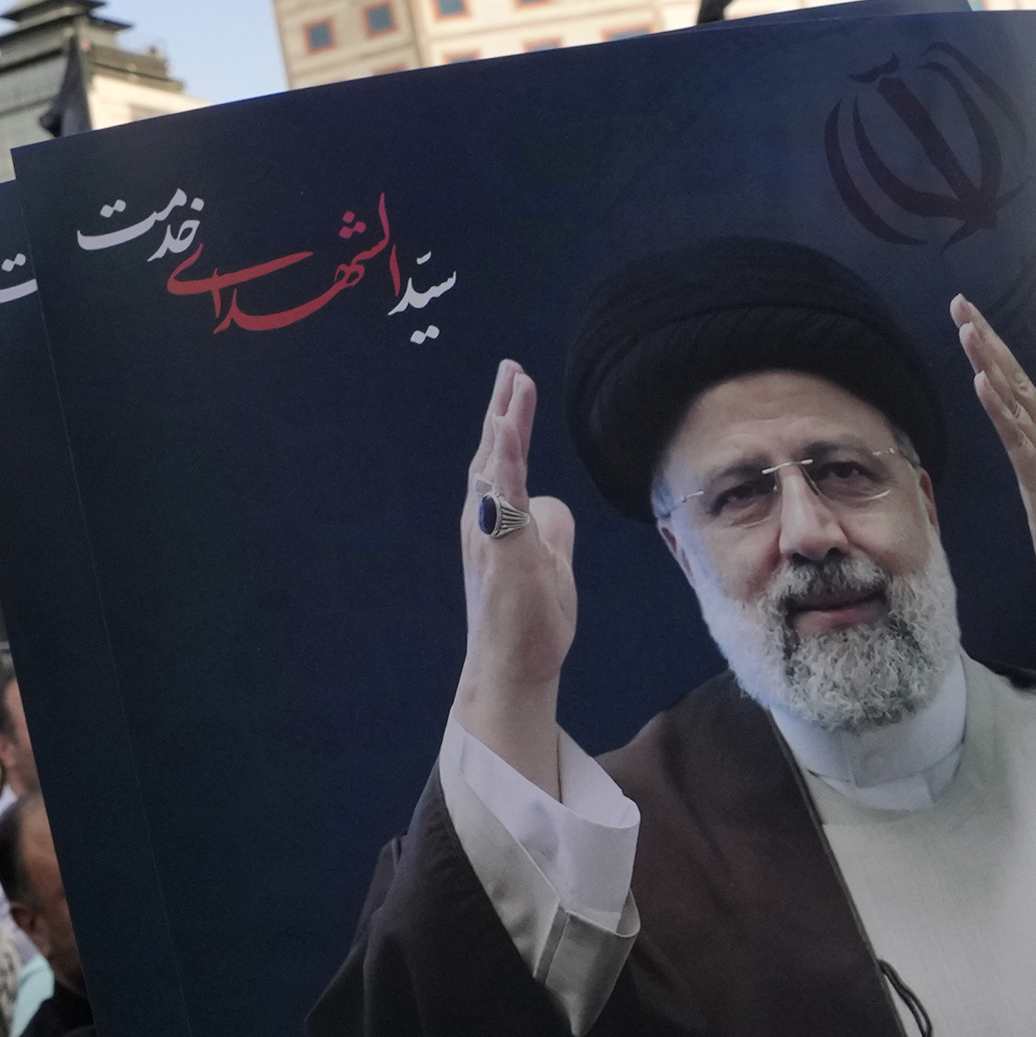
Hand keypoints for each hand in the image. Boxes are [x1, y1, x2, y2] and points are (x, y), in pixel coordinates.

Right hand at [449, 357, 579, 790]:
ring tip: (511, 385)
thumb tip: (550, 501)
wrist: (512, 668)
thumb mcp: (552, 562)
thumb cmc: (529, 620)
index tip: (516, 382)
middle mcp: (483, 522)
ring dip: (502, 425)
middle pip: (492, 454)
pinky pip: (501, 497)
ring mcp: (489, 536)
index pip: (504, 461)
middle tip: (511, 367)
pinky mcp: (501, 551)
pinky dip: (502, 462)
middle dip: (502, 408)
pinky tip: (507, 433)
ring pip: (493, 469)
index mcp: (496, 522)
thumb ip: (551, 526)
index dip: (510, 420)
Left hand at [953, 295, 1035, 730]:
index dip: (994, 350)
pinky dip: (1004, 411)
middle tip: (960, 303)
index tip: (966, 315)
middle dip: (989, 341)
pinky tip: (986, 385)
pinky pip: (1022, 445)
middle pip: (1019, 383)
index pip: (1019, 388)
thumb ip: (1028, 459)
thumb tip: (1012, 429)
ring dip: (994, 365)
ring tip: (968, 331)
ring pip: (1020, 405)